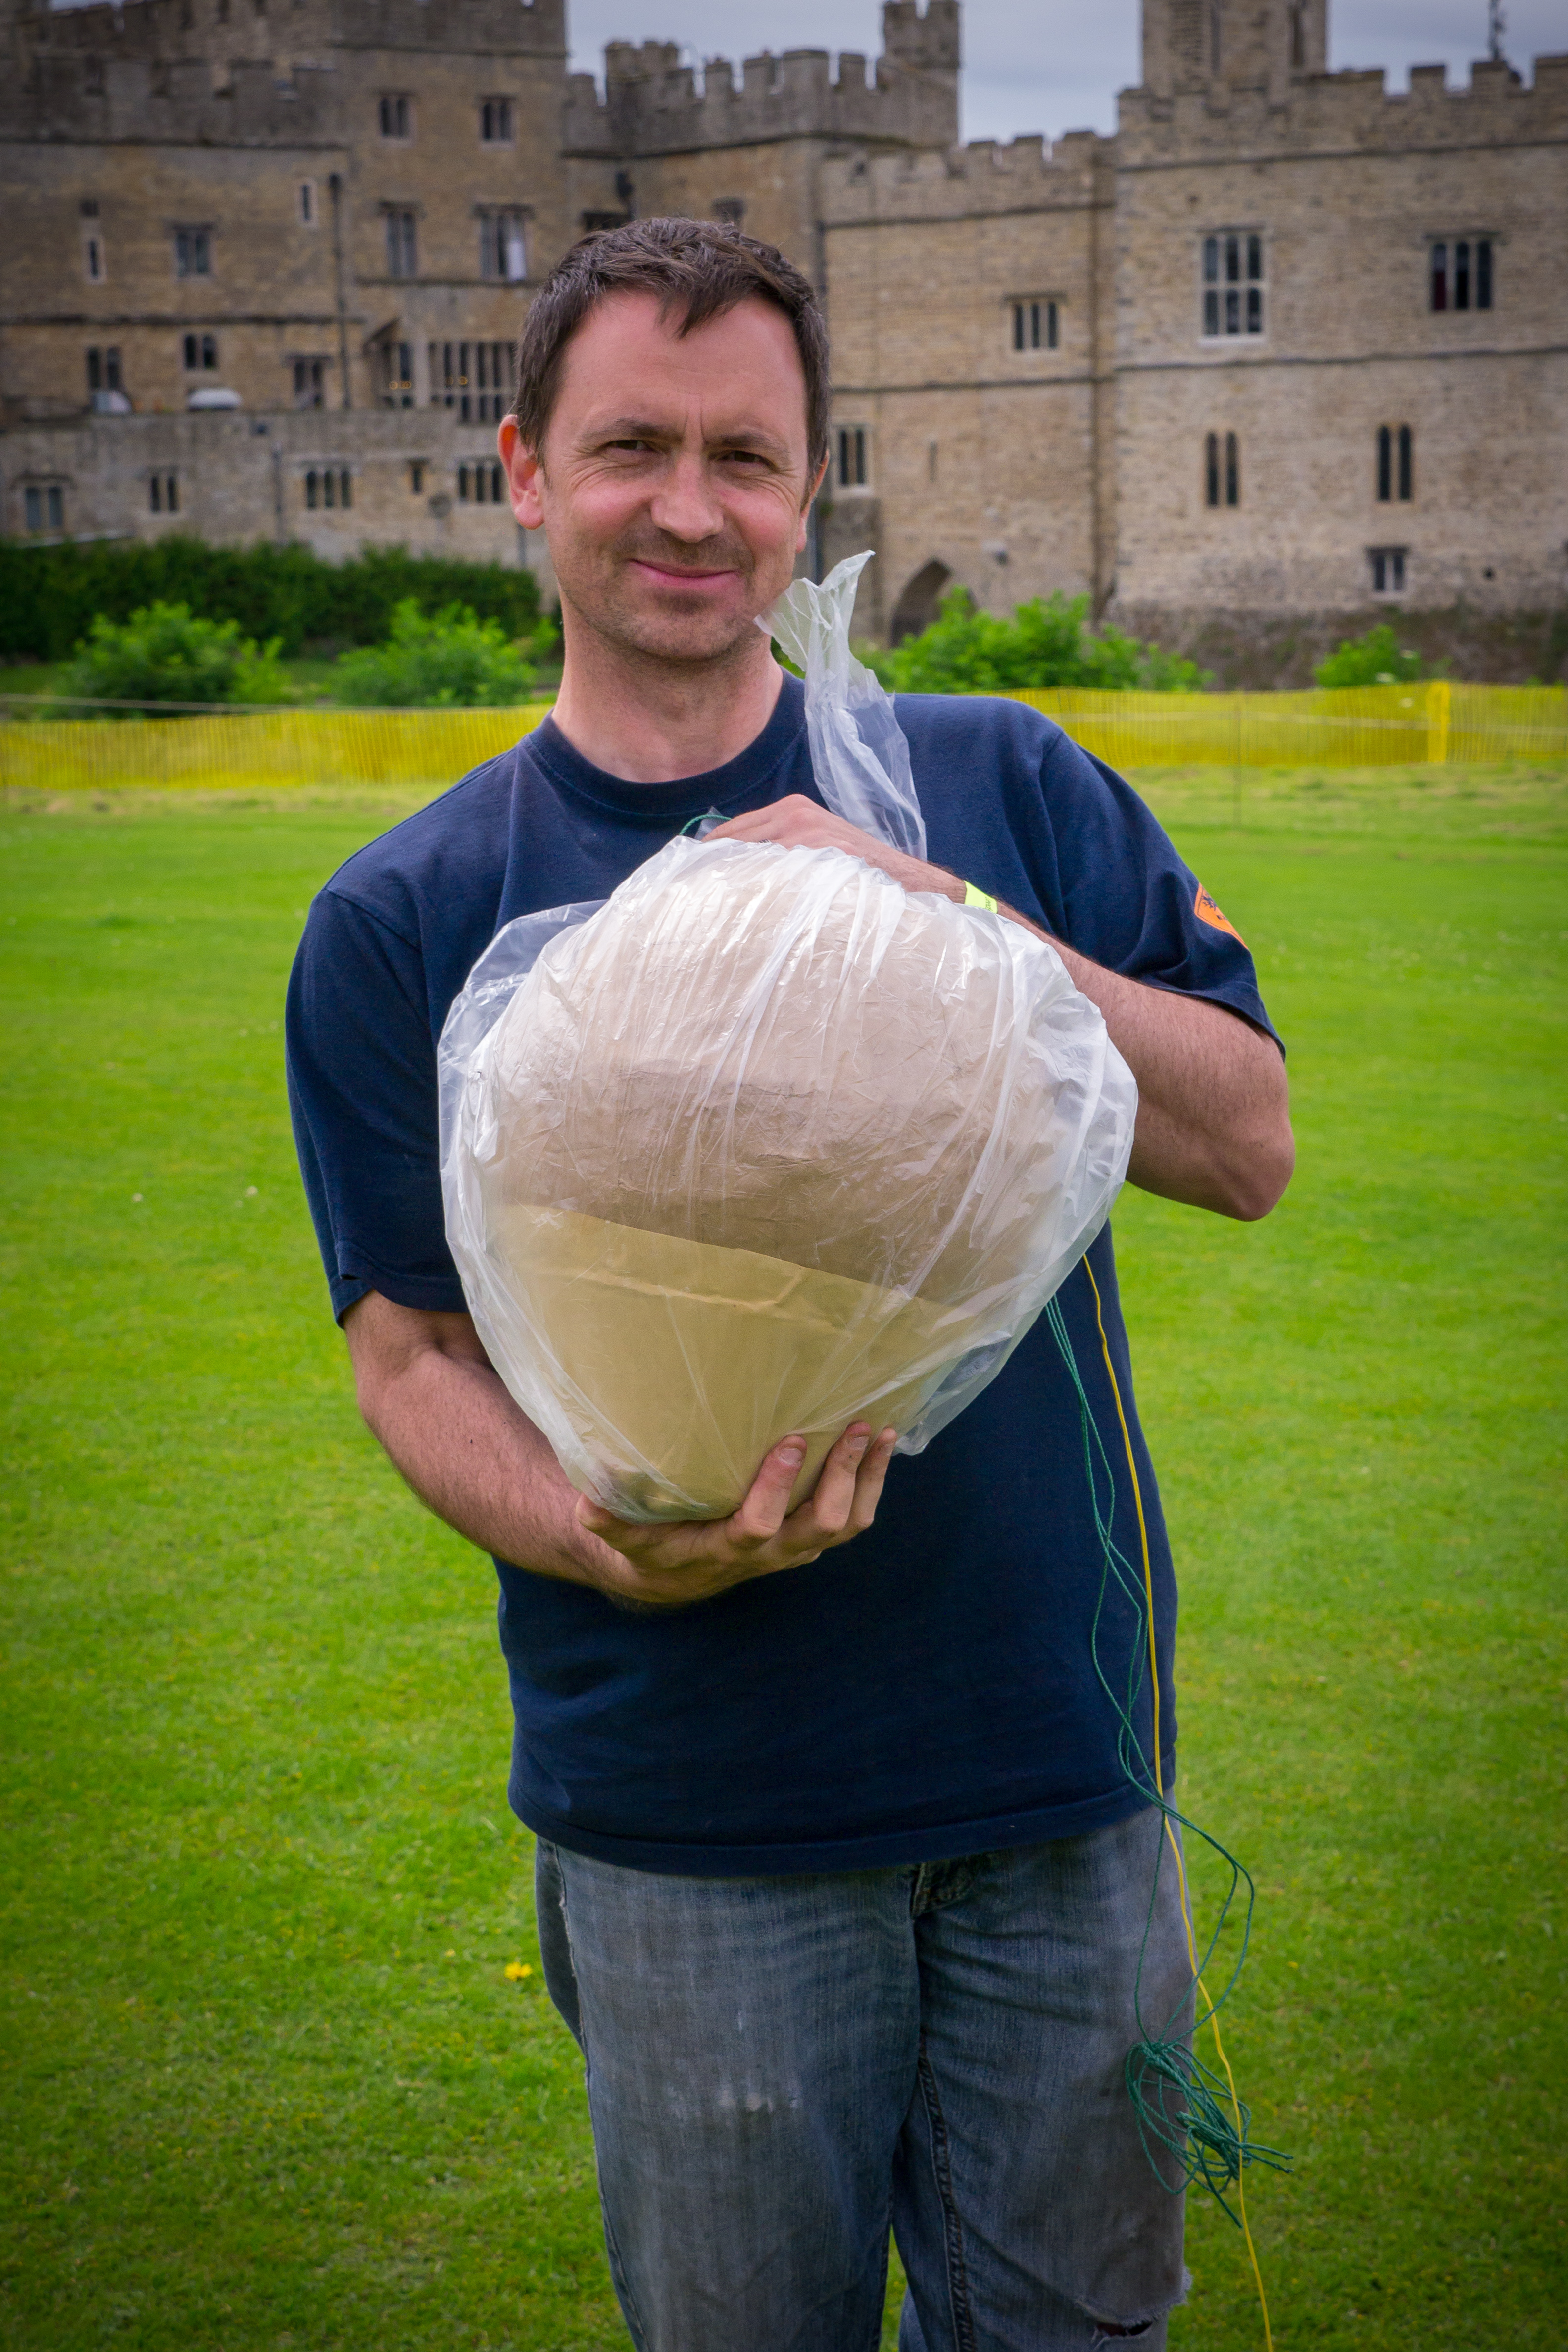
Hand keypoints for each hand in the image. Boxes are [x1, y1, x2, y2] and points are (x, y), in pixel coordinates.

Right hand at [574, 1420, 898, 1608]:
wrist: (676, 1574)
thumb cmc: (650, 1544)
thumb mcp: (624, 1533)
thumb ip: (608, 1518)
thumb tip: (589, 1499)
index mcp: (725, 1550)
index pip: (759, 1527)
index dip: (776, 1490)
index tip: (789, 1443)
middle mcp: (770, 1554)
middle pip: (820, 1527)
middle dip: (840, 1478)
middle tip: (852, 1429)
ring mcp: (796, 1547)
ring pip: (847, 1524)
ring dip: (867, 1479)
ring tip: (880, 1432)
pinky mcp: (810, 1533)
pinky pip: (853, 1515)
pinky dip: (872, 1482)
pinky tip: (882, 1443)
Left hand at [707, 794, 963, 903]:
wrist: (905, 880)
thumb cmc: (858, 870)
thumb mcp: (818, 845)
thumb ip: (781, 848)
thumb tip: (735, 869)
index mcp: (793, 809)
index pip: (733, 830)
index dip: (708, 854)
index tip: (688, 876)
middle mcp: (794, 816)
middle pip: (732, 841)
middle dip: (709, 868)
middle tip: (686, 896)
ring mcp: (804, 836)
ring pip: (746, 858)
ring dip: (726, 882)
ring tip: (704, 907)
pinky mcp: (814, 858)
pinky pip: (770, 876)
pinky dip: (751, 892)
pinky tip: (738, 911)